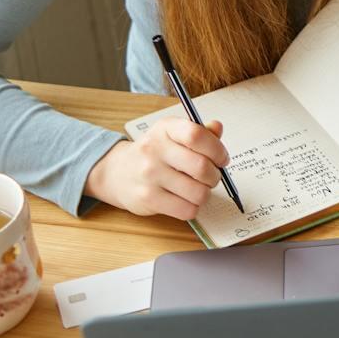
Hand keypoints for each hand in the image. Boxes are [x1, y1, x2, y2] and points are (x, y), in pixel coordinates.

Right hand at [86, 118, 228, 220]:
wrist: (117, 172)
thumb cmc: (153, 153)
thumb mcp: (173, 135)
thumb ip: (199, 132)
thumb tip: (217, 128)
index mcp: (165, 129)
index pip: (196, 135)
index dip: (216, 149)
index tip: (222, 158)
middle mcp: (154, 150)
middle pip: (201, 167)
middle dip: (215, 176)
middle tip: (212, 177)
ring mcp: (149, 175)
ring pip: (198, 192)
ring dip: (205, 193)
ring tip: (198, 189)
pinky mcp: (148, 198)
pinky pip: (186, 209)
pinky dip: (193, 208)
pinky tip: (186, 200)